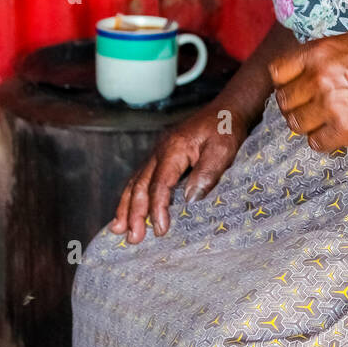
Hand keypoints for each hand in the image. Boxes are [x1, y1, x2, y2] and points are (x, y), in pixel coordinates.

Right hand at [109, 106, 245, 243]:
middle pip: (141, 185)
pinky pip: (141, 177)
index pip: (160, 184)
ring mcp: (158, 152)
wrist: (228, 108)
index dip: (157, 209)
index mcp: (174, 148)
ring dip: (127, 207)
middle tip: (132, 238)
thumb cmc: (227, 128)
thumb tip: (190, 200)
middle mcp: (160, 150)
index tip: (160, 231)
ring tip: (120, 230)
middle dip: (134, 213)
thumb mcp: (223, 149)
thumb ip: (207, 173)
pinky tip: (128, 210)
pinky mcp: (162, 156)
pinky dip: (133, 196)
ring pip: (136, 182)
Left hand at [269, 33, 347, 150]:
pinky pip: (315, 143)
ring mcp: (330, 107)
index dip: (284, 80)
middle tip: (308, 104)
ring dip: (305, 122)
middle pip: (284, 100)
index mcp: (318, 53)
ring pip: (296, 123)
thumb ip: (319, 55)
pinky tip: (333, 130)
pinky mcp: (344, 131)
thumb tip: (297, 68)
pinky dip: (321, 139)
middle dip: (294, 103)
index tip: (293, 85)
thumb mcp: (347, 42)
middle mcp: (319, 79)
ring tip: (321, 117)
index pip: (277, 72)